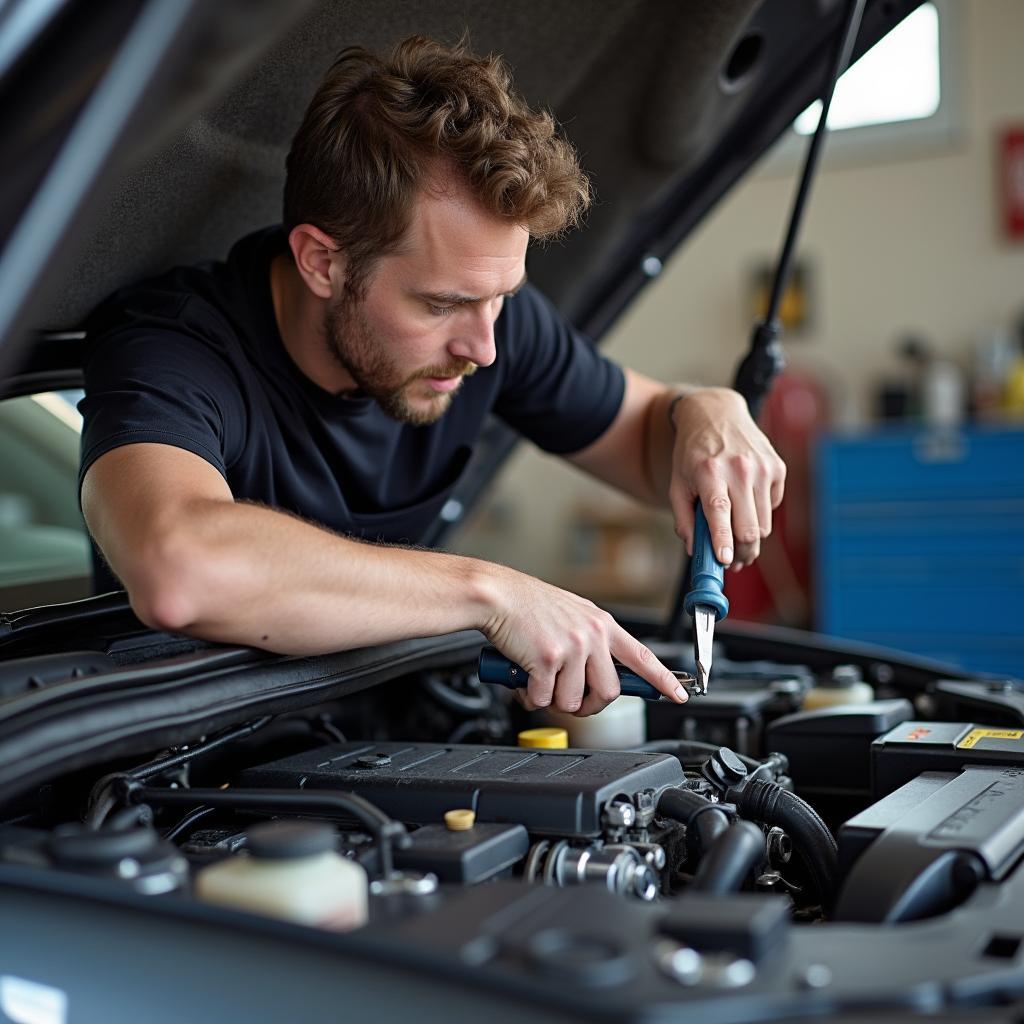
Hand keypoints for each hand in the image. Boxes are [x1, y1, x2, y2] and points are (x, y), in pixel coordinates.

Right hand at [480, 566, 687, 716]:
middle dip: (589, 705)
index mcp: (602, 624)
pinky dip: (531, 696)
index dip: (664, 680)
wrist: (498, 595)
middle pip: (609, 692)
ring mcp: (572, 647)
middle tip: (570, 700)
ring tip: (539, 681)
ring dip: (553, 700)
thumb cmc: (527, 606)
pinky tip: (523, 678)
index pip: (643, 657)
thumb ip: (589, 642)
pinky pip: (544, 698)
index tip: (678, 695)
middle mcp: (592, 635)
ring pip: (574, 700)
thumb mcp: (572, 616)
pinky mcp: (548, 659)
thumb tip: (593, 678)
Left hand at [668, 387, 785, 569]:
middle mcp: (739, 468)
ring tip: (737, 536)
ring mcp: (762, 467)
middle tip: (734, 562)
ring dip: (751, 537)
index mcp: (708, 471)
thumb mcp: (677, 483)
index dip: (723, 540)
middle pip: (749, 527)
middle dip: (743, 552)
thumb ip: (683, 519)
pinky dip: (760, 512)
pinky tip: (745, 500)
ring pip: (764, 524)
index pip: (719, 511)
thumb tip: (695, 550)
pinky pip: (772, 506)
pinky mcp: (777, 467)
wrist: (716, 414)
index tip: (725, 561)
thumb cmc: (692, 453)